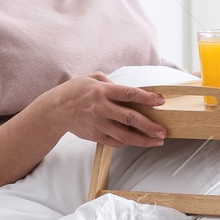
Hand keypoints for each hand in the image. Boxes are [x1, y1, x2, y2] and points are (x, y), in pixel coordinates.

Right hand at [44, 73, 166, 148]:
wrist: (55, 111)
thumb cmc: (75, 91)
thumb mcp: (92, 78)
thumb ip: (111, 82)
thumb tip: (129, 91)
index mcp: (102, 91)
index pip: (129, 94)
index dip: (147, 98)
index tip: (161, 101)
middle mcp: (101, 108)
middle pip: (130, 118)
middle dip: (150, 126)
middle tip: (163, 131)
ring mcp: (98, 124)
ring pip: (125, 135)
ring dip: (143, 140)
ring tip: (157, 141)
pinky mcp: (95, 135)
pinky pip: (116, 142)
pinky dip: (128, 142)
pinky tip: (137, 141)